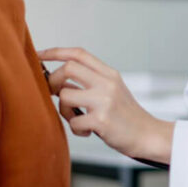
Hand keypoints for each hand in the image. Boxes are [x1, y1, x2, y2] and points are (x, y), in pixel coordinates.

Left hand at [38, 47, 173, 164]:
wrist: (148, 135)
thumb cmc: (126, 116)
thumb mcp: (113, 90)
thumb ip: (92, 81)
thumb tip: (57, 80)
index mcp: (110, 74)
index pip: (79, 53)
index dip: (55, 52)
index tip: (39, 55)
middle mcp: (107, 83)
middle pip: (68, 68)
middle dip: (53, 81)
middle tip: (54, 95)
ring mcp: (104, 101)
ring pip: (65, 96)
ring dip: (64, 110)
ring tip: (77, 118)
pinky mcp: (101, 120)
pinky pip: (73, 121)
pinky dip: (76, 129)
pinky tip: (88, 131)